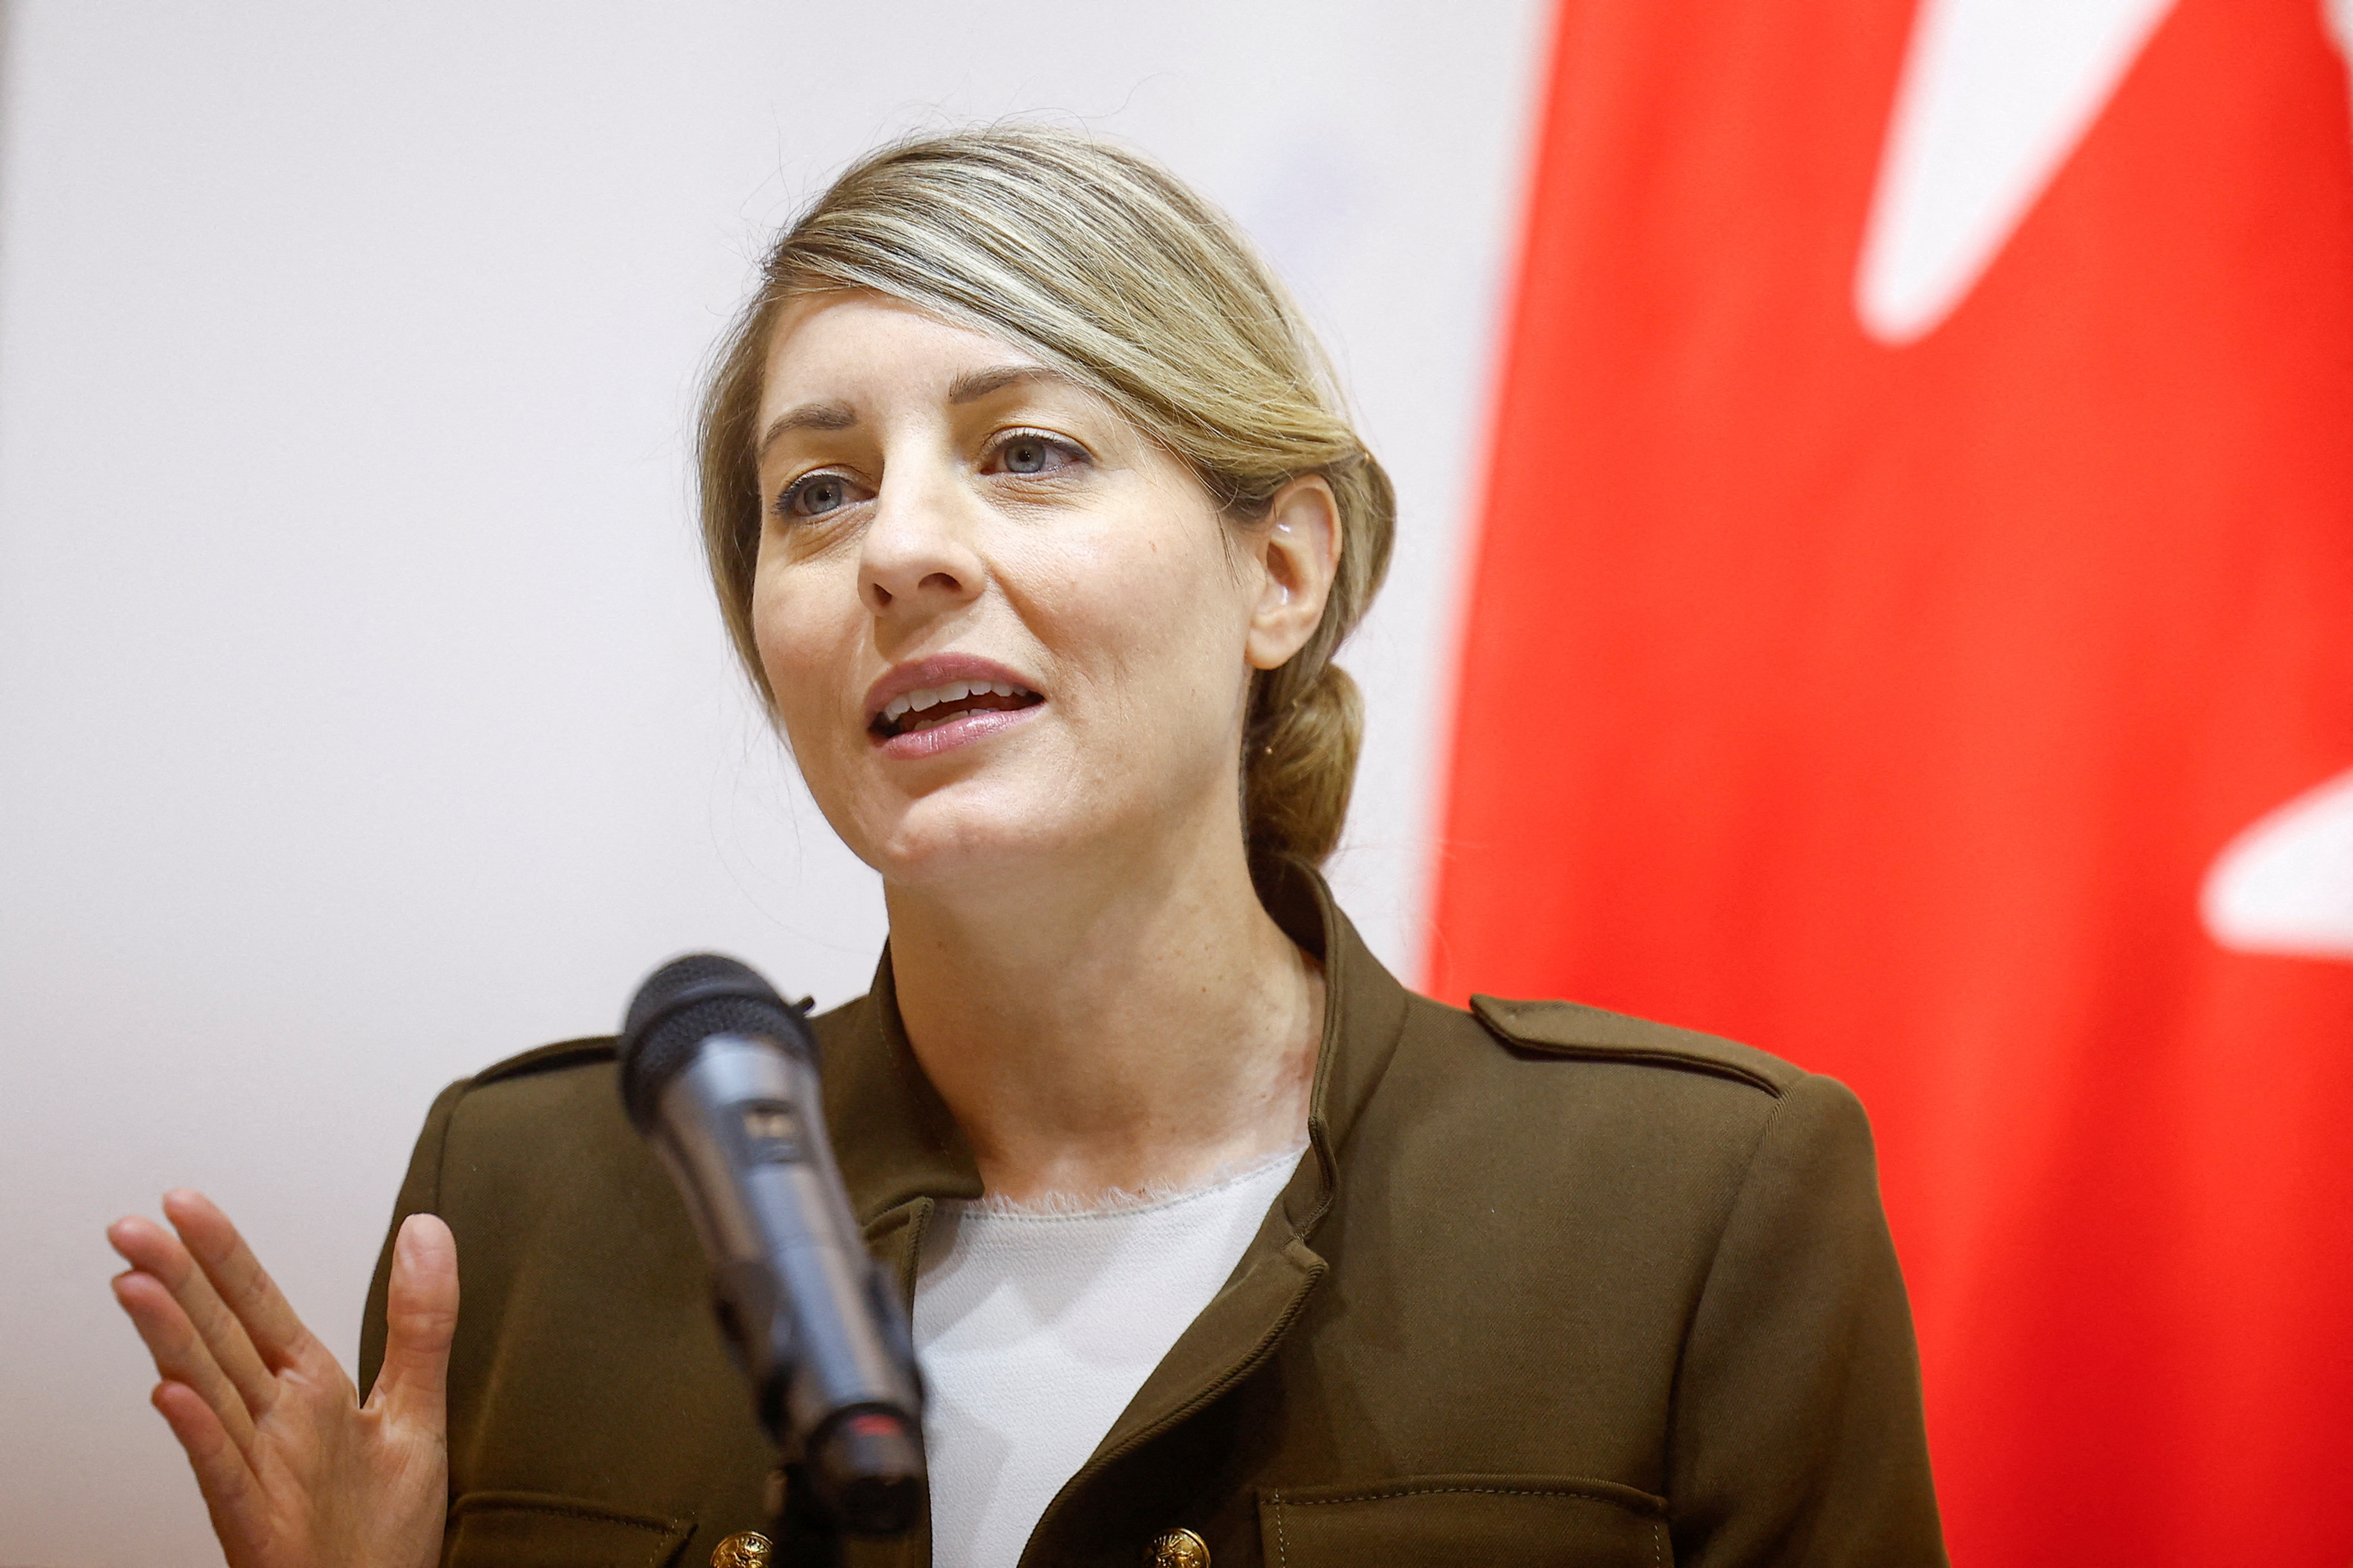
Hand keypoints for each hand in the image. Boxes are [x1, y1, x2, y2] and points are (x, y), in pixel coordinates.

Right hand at [108, 1191, 456, 1567]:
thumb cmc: (387, 1526)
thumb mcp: (419, 1408)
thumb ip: (421, 1319)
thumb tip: (425, 1226)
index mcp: (309, 1388)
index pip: (256, 1306)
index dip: (223, 1254)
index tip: (182, 1202)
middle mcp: (274, 1422)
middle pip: (218, 1337)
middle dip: (176, 1280)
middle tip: (129, 1228)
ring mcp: (260, 1471)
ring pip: (207, 1392)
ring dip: (171, 1340)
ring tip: (136, 1286)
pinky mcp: (258, 1524)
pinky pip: (223, 1472)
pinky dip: (199, 1433)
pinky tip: (173, 1394)